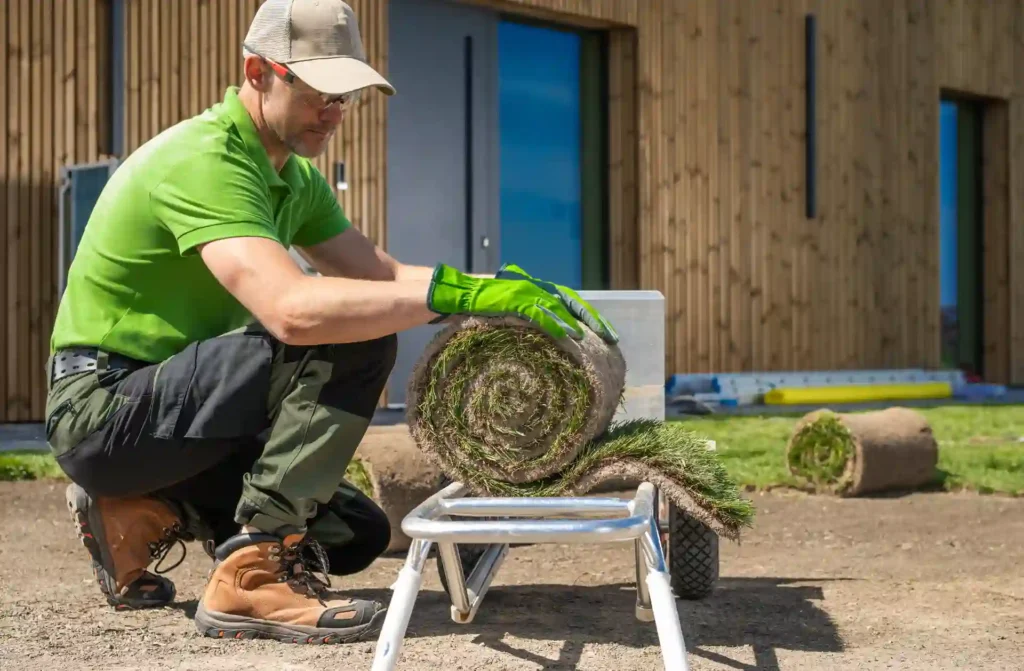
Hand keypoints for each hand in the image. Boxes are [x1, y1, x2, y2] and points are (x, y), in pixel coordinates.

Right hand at [494, 264, 618, 343]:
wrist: (463, 294)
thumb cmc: (489, 304)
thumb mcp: (516, 307)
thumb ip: (534, 314)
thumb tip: (554, 335)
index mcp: (541, 289)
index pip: (573, 301)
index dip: (591, 315)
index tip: (608, 333)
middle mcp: (537, 288)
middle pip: (573, 302)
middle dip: (592, 319)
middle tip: (610, 337)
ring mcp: (525, 293)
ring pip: (557, 307)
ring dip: (574, 322)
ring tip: (588, 338)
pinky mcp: (512, 301)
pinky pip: (537, 314)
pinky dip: (552, 324)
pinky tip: (564, 336)